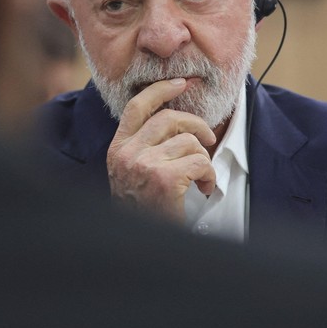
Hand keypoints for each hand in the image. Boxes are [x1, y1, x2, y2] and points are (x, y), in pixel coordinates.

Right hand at [106, 78, 216, 221]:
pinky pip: (200, 162)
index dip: (160, 90)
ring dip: (203, 160)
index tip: (179, 83)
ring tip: (200, 178)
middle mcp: (127, 154)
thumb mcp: (131, 174)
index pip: (136, 106)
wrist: (140, 244)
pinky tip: (203, 189)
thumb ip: (143, 147)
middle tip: (208, 139)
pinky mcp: (164, 179)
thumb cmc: (142, 210)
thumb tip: (174, 121)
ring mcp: (144, 165)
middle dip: (196, 125)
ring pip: (189, 142)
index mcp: (117, 149)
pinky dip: (209, 176)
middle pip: (169, 118)